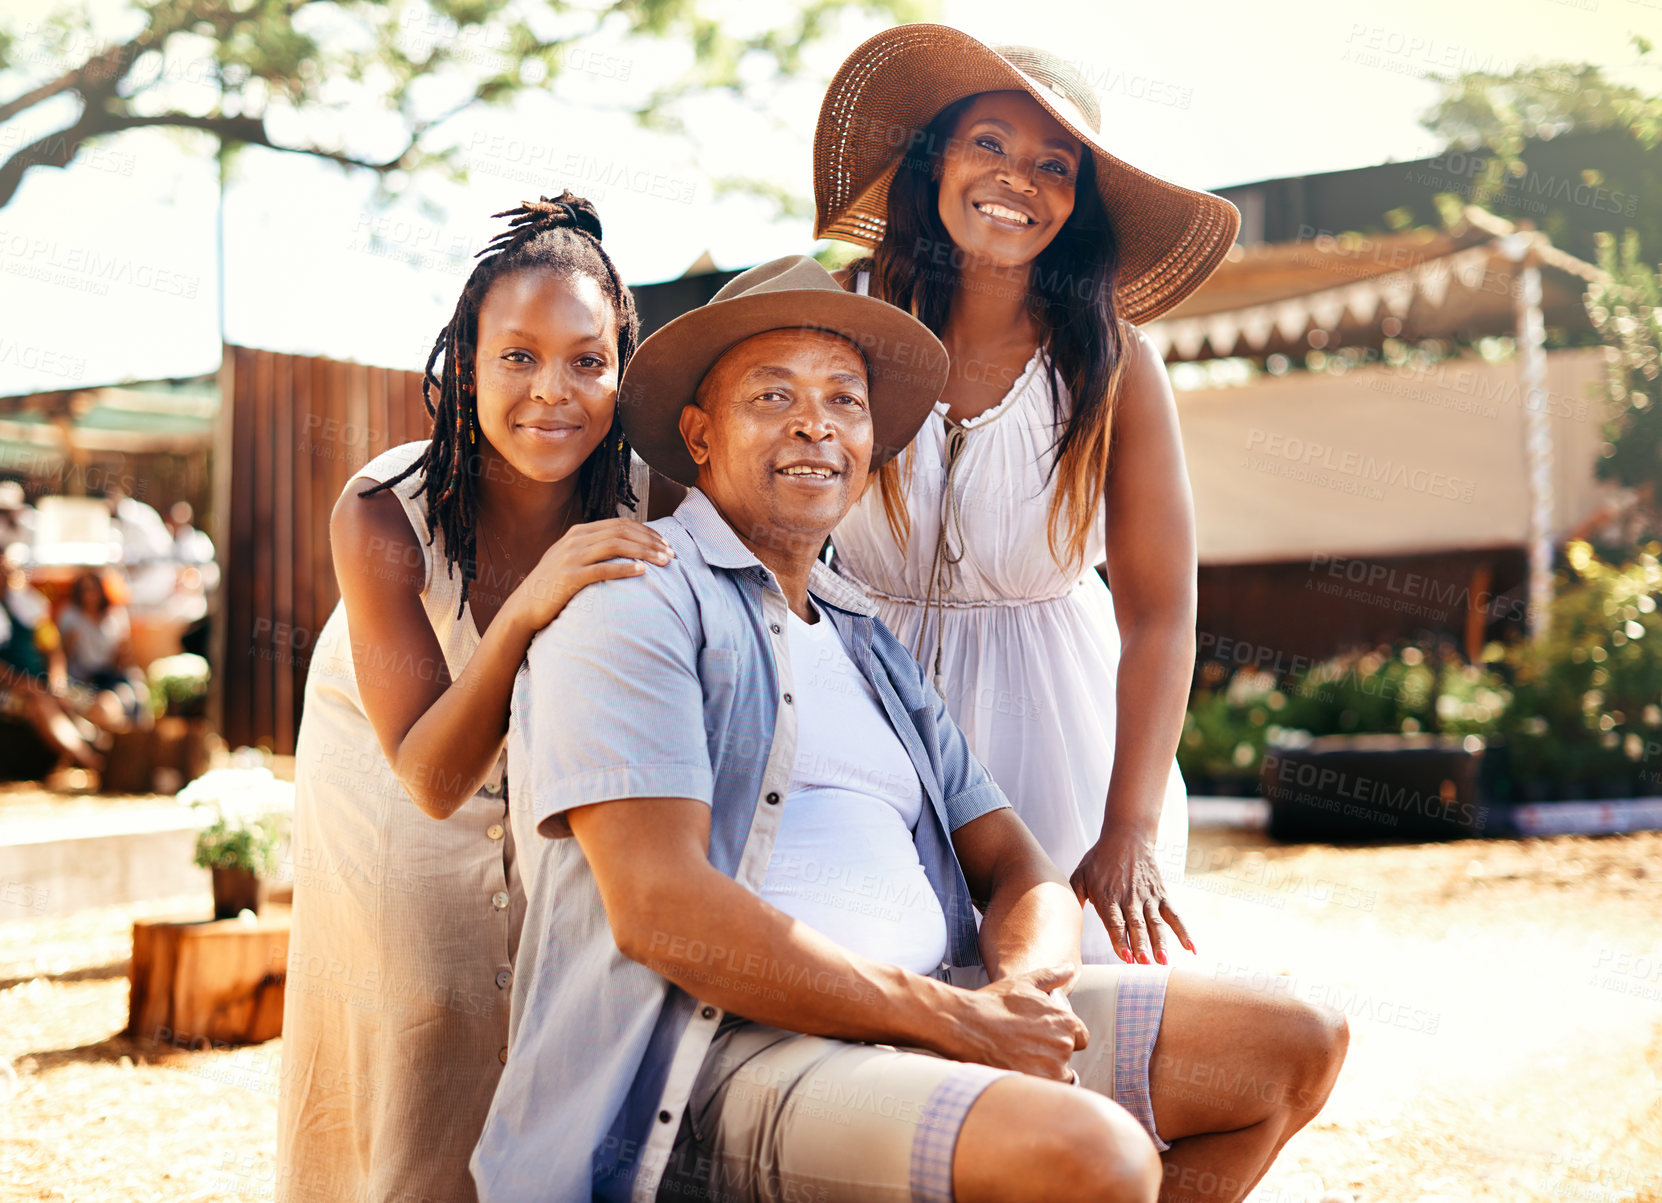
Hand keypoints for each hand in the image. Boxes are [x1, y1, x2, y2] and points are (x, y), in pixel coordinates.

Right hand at [511, 518, 672, 630]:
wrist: (524, 607)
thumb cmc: (553, 586)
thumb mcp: (571, 560)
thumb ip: (593, 550)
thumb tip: (625, 548)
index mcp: (579, 533)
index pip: (620, 524)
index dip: (646, 531)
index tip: (665, 543)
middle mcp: (575, 540)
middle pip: (622, 532)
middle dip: (651, 541)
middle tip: (672, 553)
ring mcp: (571, 557)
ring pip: (616, 546)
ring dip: (644, 552)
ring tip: (664, 561)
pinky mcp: (569, 577)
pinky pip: (602, 569)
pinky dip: (625, 568)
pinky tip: (642, 572)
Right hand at [944, 964, 1087, 1080]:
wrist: (967, 1024)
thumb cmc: (994, 1003)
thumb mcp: (1024, 983)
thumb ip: (1052, 977)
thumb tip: (1068, 968)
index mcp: (1066, 1021)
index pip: (1080, 1038)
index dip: (1063, 1037)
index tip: (1045, 1038)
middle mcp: (1064, 1045)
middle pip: (1067, 1057)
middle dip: (1050, 1054)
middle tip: (1025, 1047)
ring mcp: (1051, 1067)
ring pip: (1057, 1076)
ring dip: (1043, 1071)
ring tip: (1019, 1059)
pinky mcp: (1036, 1084)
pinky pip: (1044, 1089)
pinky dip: (1033, 1083)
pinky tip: (1016, 1070)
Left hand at [1069, 836, 1192, 965]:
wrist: (1127, 836)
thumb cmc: (1099, 858)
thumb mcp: (1080, 874)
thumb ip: (1075, 897)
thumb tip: (1065, 919)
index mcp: (1108, 897)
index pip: (1115, 923)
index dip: (1121, 940)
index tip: (1126, 958)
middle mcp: (1129, 899)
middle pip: (1136, 925)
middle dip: (1141, 946)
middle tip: (1145, 964)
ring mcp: (1147, 897)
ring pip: (1156, 923)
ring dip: (1160, 942)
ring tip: (1163, 961)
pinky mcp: (1161, 895)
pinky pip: (1174, 915)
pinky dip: (1184, 932)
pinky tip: (1191, 949)